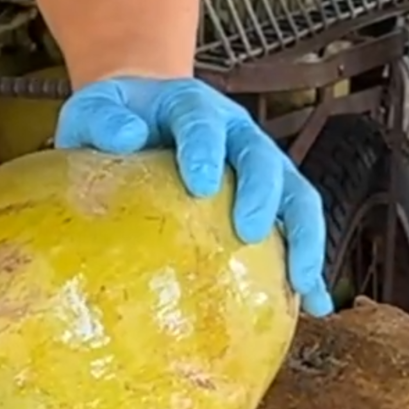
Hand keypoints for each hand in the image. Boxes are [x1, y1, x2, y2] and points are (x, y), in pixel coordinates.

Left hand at [55, 76, 332, 315]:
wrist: (140, 117)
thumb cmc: (115, 121)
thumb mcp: (94, 109)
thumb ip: (103, 120)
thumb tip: (129, 138)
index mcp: (191, 105)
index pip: (202, 120)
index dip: (205, 148)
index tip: (199, 184)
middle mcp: (235, 131)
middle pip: (261, 156)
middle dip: (261, 193)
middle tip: (249, 231)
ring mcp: (257, 164)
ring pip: (295, 192)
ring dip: (302, 233)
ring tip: (299, 280)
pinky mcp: (268, 198)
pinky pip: (297, 227)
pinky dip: (309, 262)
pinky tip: (315, 303)